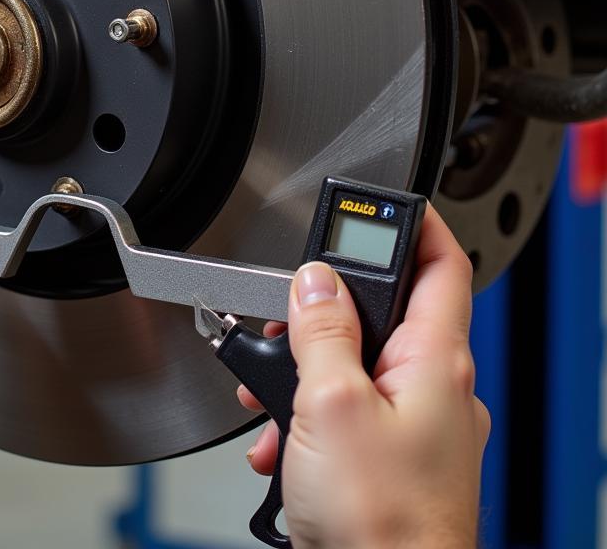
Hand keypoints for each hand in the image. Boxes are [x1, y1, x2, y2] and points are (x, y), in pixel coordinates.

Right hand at [240, 206, 488, 548]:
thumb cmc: (383, 526)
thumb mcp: (332, 406)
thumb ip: (322, 331)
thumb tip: (315, 281)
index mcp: (435, 362)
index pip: (444, 265)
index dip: (418, 223)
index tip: (385, 200)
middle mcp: (436, 391)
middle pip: (382, 314)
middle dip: (322, 315)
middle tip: (284, 322)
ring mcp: (418, 429)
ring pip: (356, 368)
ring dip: (304, 376)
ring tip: (272, 402)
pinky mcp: (394, 461)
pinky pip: (350, 414)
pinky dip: (310, 418)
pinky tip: (283, 444)